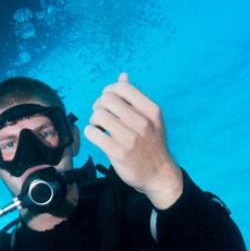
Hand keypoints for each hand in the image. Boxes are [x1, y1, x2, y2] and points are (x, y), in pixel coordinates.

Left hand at [84, 72, 183, 208]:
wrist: (158, 175)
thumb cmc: (152, 144)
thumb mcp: (150, 119)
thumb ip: (135, 98)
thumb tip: (122, 76)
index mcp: (151, 110)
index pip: (121, 88)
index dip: (108, 92)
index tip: (108, 102)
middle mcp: (142, 122)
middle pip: (107, 100)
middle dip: (99, 106)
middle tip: (101, 117)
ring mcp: (131, 138)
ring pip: (98, 115)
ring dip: (94, 120)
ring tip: (99, 128)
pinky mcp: (118, 152)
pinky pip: (93, 133)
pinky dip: (90, 133)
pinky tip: (97, 137)